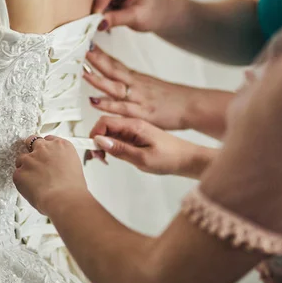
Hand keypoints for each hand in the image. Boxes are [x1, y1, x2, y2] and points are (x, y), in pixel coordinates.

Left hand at [14, 136, 88, 214]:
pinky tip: (31, 189)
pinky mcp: (19, 172)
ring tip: (34, 181)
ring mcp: (30, 159)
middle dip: (32, 151)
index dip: (45, 149)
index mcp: (61, 145)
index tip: (45, 156)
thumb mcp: (73, 166)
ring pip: (21, 158)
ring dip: (25, 167)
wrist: (65, 199)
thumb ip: (61, 160)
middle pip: (32, 141)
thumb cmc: (73, 188)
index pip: (48, 140)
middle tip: (35, 164)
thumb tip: (55, 166)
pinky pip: (17, 175)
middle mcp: (44, 148)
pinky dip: (22, 182)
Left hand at [84, 45, 199, 130]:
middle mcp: (135, 85)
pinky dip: (107, 104)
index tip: (85, 44)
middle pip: (112, 70)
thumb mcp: (149, 86)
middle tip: (80, 50)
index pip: (115, 63)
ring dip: (97, 79)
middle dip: (95, 60)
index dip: (100, 54)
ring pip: (114, 87)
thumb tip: (116, 81)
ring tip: (83, 71)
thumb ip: (132, 84)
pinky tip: (94, 101)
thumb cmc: (172, 99)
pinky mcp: (142, 113)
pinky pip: (121, 108)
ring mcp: (138, 99)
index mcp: (136, 78)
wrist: (193, 106)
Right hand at [88, 116, 215, 178]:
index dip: (94, 135)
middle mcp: (133, 124)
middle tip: (99, 158)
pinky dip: (112, 147)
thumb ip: (120, 149)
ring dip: (104, 145)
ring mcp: (134, 130)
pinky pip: (118, 138)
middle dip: (97, 141)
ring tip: (107, 160)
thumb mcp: (142, 158)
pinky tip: (116, 157)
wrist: (188, 159)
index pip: (105, 122)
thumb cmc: (170, 158)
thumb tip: (99, 141)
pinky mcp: (136, 137)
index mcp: (134, 125)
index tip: (93, 150)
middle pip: (105, 126)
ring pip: (110, 133)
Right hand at [93, 0, 165, 32]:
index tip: (93, 17)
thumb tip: (99, 22)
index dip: (99, 3)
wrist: (159, 13)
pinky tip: (103, 13)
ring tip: (99, 17)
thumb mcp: (136, 18)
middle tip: (93, 18)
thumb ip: (117, 19)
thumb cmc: (152, 14)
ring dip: (96, 2)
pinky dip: (99, 3)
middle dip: (96, 1)